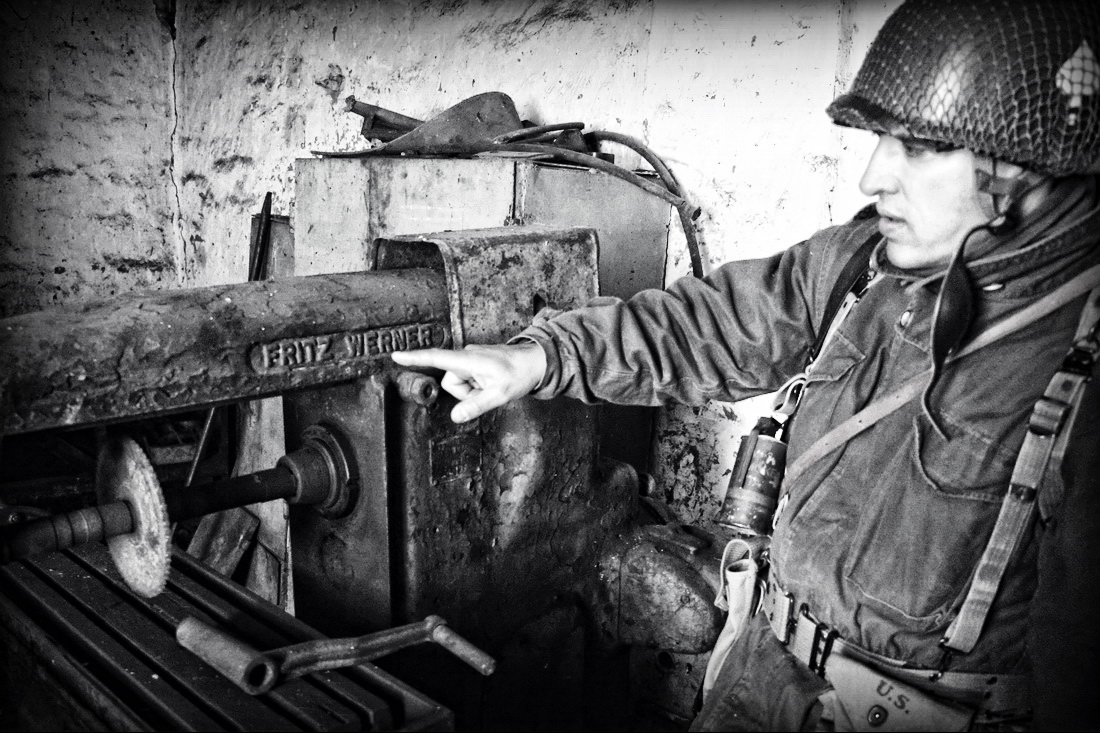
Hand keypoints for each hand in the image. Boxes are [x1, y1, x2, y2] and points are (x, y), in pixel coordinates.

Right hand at [390, 342, 547, 422]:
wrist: (536, 361)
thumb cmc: (520, 374)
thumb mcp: (499, 395)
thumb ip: (475, 406)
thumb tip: (455, 416)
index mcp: (469, 360)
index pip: (437, 358)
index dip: (415, 358)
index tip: (396, 356)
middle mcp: (467, 356)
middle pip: (450, 382)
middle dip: (464, 393)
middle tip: (487, 392)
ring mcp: (471, 358)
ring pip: (458, 383)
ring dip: (471, 390)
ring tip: (491, 387)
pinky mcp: (474, 362)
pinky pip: (466, 380)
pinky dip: (476, 387)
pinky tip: (491, 384)